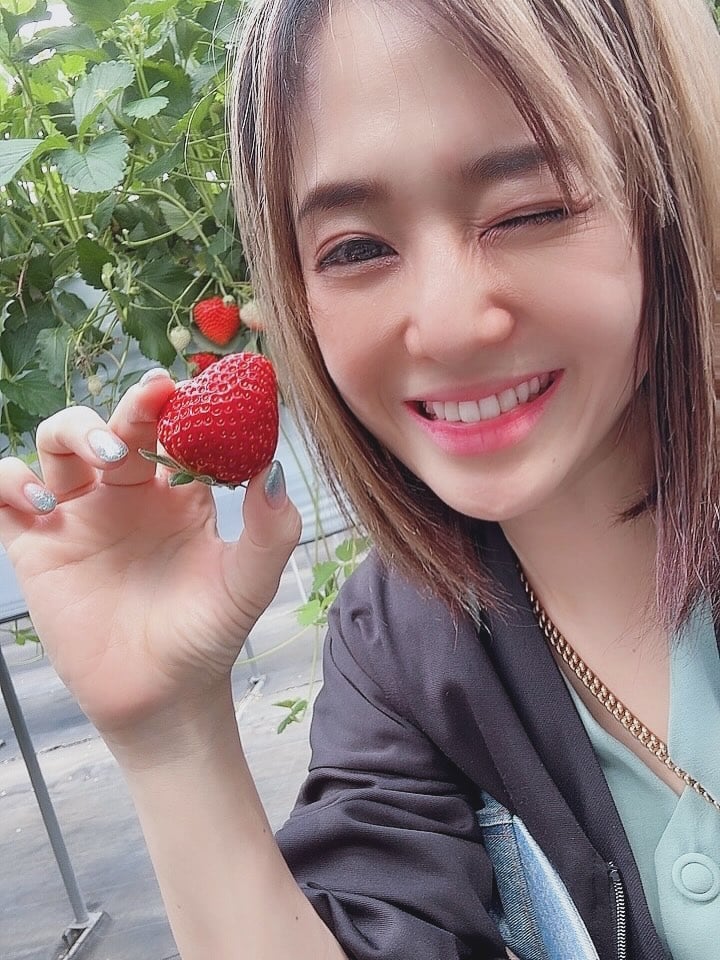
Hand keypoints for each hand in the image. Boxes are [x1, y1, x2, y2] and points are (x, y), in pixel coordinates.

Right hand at [0, 370, 300, 742]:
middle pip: (119, 422)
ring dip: (77, 431)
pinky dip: (9, 479)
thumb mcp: (248, 584)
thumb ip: (270, 531)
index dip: (185, 404)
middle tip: (154, 401)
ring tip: (108, 456)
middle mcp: (127, 494)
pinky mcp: (37, 544)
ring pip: (60, 442)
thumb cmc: (208, 635)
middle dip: (134, 405)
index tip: (201, 387)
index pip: (176, 429)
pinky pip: (5, 494)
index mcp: (179, 493)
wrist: (163, 695)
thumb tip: (276, 469)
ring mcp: (79, 515)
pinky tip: (40, 501)